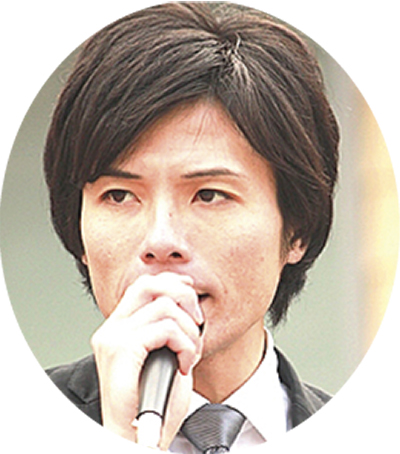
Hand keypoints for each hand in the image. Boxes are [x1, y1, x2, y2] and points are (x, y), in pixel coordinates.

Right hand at [90, 272, 203, 447]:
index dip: (172, 281)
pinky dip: (185, 345)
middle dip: (183, 296)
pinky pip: (166, 329)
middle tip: (198, 322)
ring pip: (164, 307)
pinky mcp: (122, 350)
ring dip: (189, 331)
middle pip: (150, 284)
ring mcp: (114, 338)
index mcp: (118, 327)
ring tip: (190, 354)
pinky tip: (184, 365)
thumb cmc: (153, 402)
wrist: (135, 438)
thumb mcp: (164, 356)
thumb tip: (186, 304)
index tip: (192, 289)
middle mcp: (111, 328)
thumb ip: (168, 329)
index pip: (144, 285)